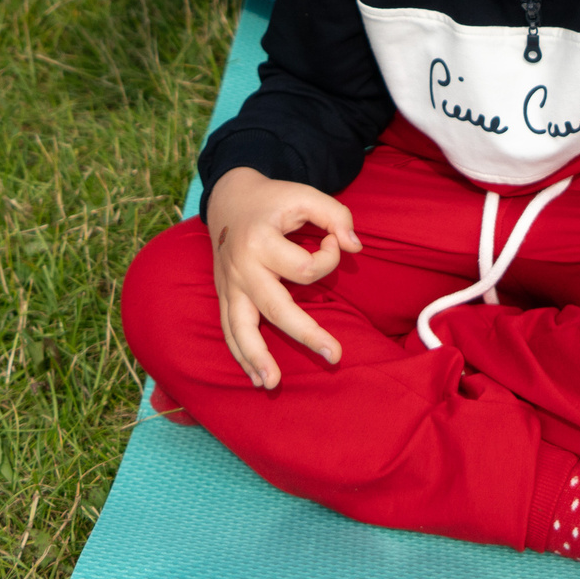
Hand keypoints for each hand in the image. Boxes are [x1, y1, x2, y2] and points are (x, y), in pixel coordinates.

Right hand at [205, 168, 360, 389]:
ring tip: (272, 383)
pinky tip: (256, 377)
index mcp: (260, 241)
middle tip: (334, 356)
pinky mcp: (225, 297)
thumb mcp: (304, 195)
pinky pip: (229, 331)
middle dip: (305, 333)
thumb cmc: (273, 200)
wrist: (228, 200)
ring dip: (256, 358)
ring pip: (241, 328)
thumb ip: (336, 215)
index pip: (304, 268)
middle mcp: (242, 268)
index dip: (330, 257)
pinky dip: (241, 356)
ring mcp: (230, 286)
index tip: (334, 241)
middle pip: (275, 307)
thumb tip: (355, 247)